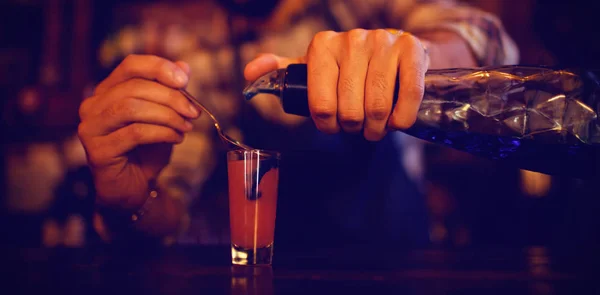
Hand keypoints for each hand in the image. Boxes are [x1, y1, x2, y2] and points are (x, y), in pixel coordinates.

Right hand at [78, 54, 199, 210]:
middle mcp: (93, 106)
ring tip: (185, 127)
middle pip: (134, 87)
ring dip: (167, 116)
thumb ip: (171, 92)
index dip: (159, 68)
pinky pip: (135, 133)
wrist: (134, 187)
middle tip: (193, 112)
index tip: (184, 80)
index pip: (131, 65)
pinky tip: (176, 138)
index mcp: (107, 91)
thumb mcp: (164, 116)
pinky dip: (162, 133)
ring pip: (132, 108)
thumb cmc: (147, 150)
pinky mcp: (97, 151)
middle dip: (170, 98)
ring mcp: (90, 128)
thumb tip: (184, 66)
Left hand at [244, 29, 427, 140]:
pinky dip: (402, 117)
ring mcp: (383, 42)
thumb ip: (283, 72)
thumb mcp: (315, 69)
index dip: (328, 124)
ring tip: (376, 128)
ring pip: (378, 105)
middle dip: (354, 127)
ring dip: (378, 127)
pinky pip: (408, 94)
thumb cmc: (351, 69)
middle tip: (358, 128)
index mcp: (322, 46)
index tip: (334, 125)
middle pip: (349, 108)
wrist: (396, 51)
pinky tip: (397, 121)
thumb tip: (249, 74)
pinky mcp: (411, 50)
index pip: (319, 104)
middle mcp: (351, 40)